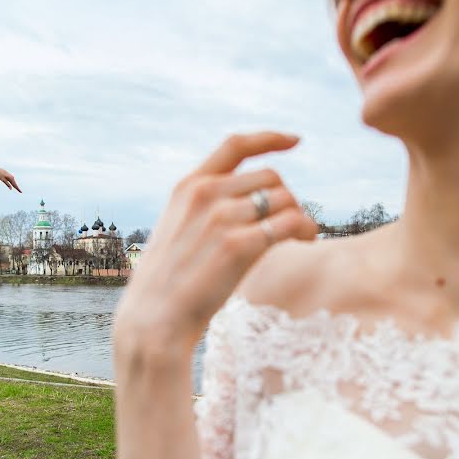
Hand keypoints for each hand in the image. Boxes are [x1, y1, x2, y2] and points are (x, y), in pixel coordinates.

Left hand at [0, 168, 21, 191]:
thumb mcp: (3, 180)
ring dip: (16, 186)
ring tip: (18, 190)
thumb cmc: (1, 175)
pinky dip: (14, 184)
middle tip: (20, 192)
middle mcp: (12, 178)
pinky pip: (13, 182)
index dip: (18, 188)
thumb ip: (7, 184)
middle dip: (18, 188)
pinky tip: (15, 186)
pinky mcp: (11, 177)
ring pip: (14, 183)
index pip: (15, 185)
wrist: (0, 170)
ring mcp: (12, 177)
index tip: (20, 191)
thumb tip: (11, 189)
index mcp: (11, 178)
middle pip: (15, 184)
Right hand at [114, 131, 317, 356]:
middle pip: (270, 177)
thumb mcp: (177, 229)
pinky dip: (304, 230)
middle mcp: (205, 195)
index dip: (269, 138)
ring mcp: (221, 219)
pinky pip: (289, 224)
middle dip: (288, 198)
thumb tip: (250, 202)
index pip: (235, 145)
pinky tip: (304, 242)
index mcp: (188, 187)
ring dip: (301, 216)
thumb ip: (205, 208)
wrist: (153, 320)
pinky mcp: (238, 247)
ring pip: (285, 199)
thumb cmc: (168, 283)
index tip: (295, 140)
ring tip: (302, 236)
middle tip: (293, 224)